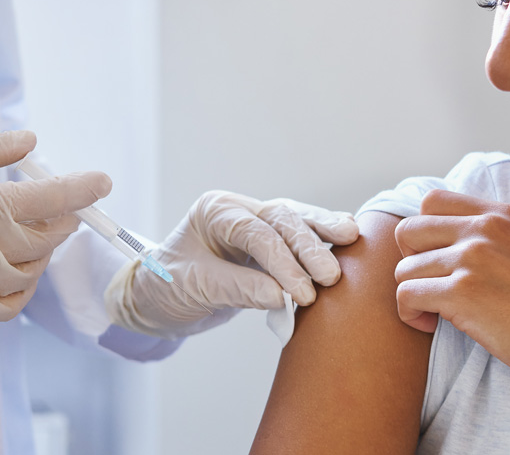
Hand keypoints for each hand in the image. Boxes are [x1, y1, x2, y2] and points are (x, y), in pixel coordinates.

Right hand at [0, 130, 110, 324]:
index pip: (47, 200)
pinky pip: (8, 306)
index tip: (102, 182)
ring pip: (31, 272)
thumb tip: (31, 142)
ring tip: (34, 229)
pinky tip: (18, 267)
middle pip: (45, 237)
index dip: (80, 190)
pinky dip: (23, 288)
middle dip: (62, 217)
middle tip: (61, 202)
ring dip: (42, 249)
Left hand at [105, 190, 358, 337]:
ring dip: (323, 233)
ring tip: (352, 239)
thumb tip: (281, 297)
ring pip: (296, 220)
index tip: (302, 293)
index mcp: (216, 212)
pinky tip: (346, 239)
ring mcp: (256, 222)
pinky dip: (321, 240)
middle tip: (331, 276)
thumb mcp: (195, 287)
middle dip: (309, 247)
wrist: (157, 298)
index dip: (282, 262)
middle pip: (282, 220)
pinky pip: (299, 237)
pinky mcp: (270, 243)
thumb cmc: (167, 287)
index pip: (256, 233)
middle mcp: (239, 210)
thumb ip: (238, 289)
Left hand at [394, 190, 509, 389]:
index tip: (437, 261)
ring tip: (435, 313)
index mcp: (501, 214)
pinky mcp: (462, 292)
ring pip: (404, 268)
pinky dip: (410, 314)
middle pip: (409, 230)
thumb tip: (447, 242)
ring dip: (413, 294)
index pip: (432, 201)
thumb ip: (494, 236)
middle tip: (430, 287)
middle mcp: (484, 228)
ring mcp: (472, 258)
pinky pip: (406, 295)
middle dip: (411, 262)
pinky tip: (431, 325)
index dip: (424, 234)